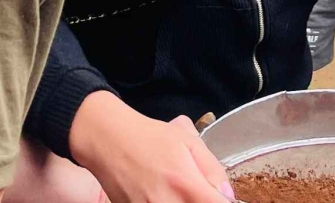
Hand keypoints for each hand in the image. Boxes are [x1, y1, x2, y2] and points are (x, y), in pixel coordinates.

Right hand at [69, 92, 232, 202]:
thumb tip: (227, 196)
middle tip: (195, 190)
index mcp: (186, 185)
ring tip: (176, 190)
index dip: (222, 201)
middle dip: (201, 201)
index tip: (217, 195)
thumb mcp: (188, 142)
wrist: (107, 140)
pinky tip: (161, 193)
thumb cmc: (148, 137)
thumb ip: (212, 169)